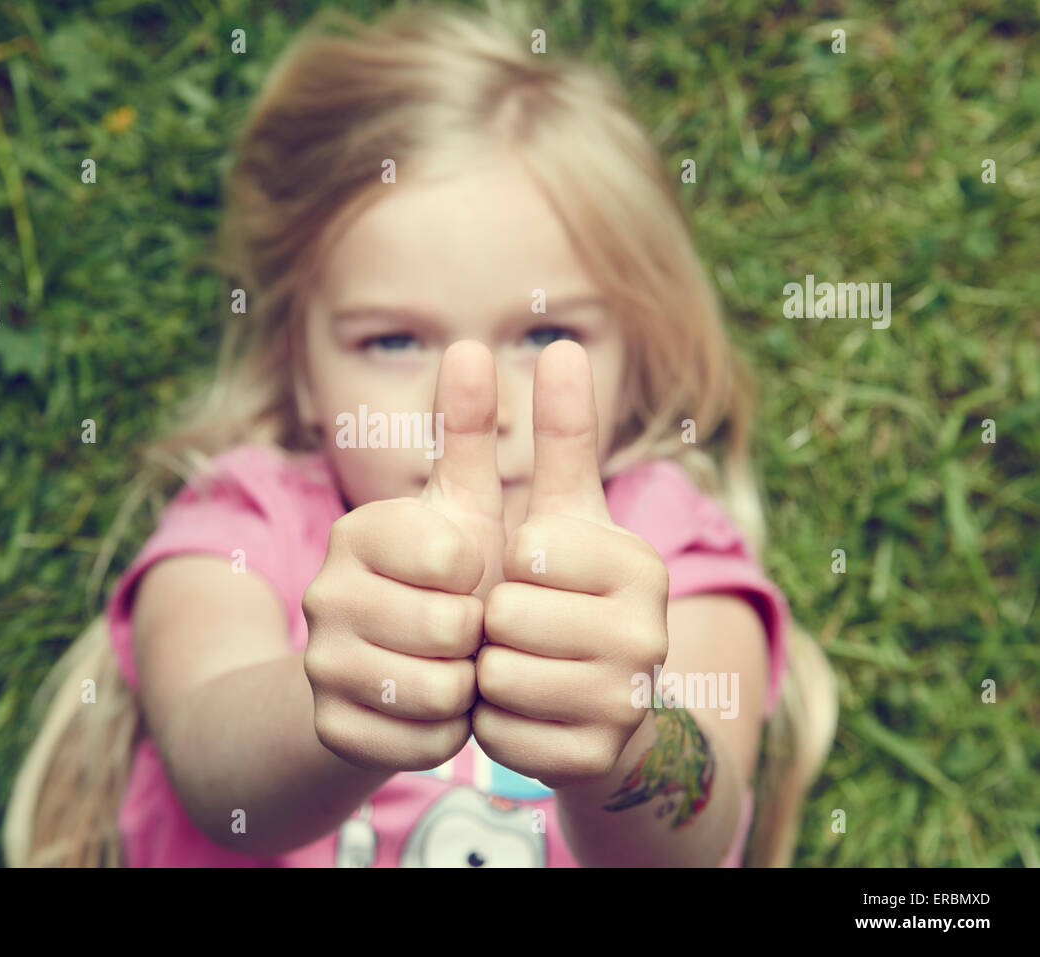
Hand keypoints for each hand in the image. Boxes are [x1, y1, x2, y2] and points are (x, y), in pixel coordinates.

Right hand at [302, 341, 503, 772]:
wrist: (387, 669)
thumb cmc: (442, 579)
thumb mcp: (460, 506)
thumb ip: (466, 430)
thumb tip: (467, 342)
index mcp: (357, 532)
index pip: (459, 557)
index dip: (484, 575)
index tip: (469, 574)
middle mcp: (324, 593)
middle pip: (451, 630)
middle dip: (479, 636)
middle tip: (466, 630)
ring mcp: (319, 664)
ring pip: (439, 692)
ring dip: (467, 686)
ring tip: (453, 667)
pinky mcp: (329, 727)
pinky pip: (423, 743)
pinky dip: (446, 732)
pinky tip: (434, 707)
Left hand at [471, 340, 670, 789]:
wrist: (597, 701)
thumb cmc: (566, 590)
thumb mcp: (561, 511)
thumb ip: (559, 433)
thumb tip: (562, 340)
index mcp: (640, 563)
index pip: (526, 546)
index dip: (509, 558)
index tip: (535, 570)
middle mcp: (649, 633)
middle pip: (505, 614)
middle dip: (492, 618)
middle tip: (523, 624)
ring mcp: (626, 702)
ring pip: (498, 674)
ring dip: (488, 668)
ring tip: (522, 662)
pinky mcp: (593, 757)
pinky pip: (499, 730)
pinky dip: (494, 719)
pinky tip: (525, 708)